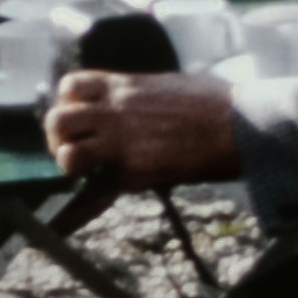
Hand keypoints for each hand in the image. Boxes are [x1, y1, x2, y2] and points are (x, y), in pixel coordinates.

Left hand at [47, 69, 243, 186]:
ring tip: (91, 169)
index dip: (69, 102)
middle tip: (76, 147)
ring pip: (68, 156)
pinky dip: (90, 203)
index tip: (80, 114)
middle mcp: (116, 112)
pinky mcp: (134, 174)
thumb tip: (123, 102)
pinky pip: (99, 191)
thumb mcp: (167, 85)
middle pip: (58, 121)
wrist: (240, 127)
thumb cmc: (214, 102)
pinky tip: (80, 213)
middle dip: (60, 137)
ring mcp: (122, 144)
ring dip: (73, 164)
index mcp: (125, 86)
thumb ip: (136, 93)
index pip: (70, 87)